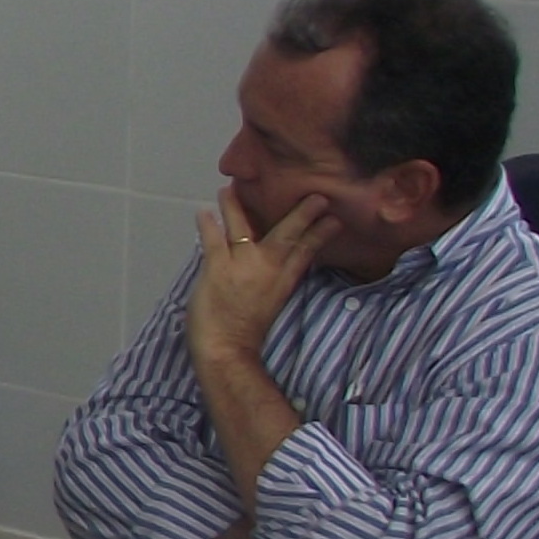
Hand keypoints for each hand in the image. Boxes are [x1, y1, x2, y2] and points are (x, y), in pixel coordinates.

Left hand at [184, 188, 334, 365]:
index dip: (321, 234)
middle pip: (288, 233)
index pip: (307, 251)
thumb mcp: (272, 306)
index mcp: (284, 281)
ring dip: (238, 205)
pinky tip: (204, 211)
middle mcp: (268, 268)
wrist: (227, 351)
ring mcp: (242, 264)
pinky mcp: (218, 267)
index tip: (334, 220)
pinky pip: (213, 239)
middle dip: (303, 213)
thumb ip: (275, 284)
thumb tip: (275, 269)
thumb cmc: (245, 335)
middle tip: (317, 196)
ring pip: (244, 226)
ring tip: (231, 187)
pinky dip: (209, 224)